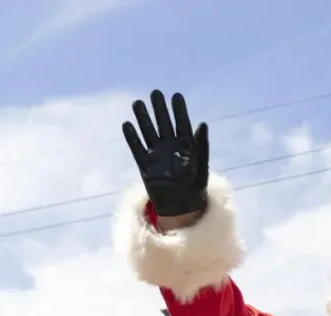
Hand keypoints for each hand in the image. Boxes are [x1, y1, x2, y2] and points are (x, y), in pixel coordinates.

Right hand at [122, 90, 208, 217]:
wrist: (181, 206)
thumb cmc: (196, 186)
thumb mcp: (202, 164)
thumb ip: (201, 145)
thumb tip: (203, 123)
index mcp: (186, 145)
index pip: (182, 123)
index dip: (179, 110)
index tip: (176, 96)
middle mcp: (170, 146)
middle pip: (163, 123)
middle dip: (159, 109)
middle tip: (155, 93)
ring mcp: (157, 154)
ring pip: (148, 132)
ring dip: (143, 118)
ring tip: (137, 103)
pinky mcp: (145, 164)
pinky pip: (137, 148)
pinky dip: (132, 137)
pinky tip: (127, 124)